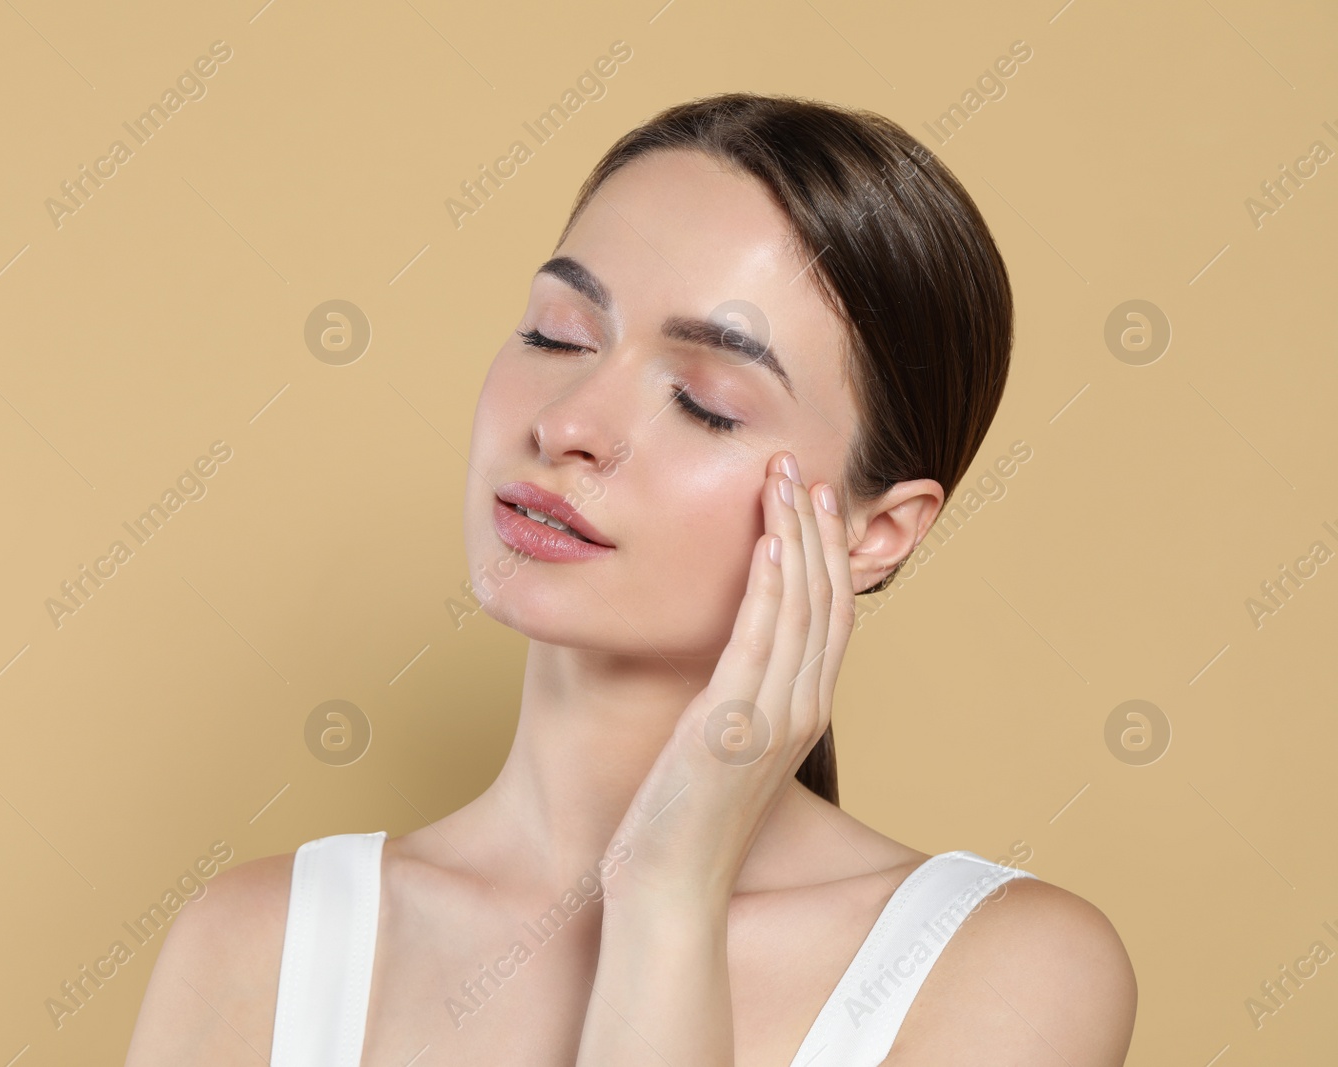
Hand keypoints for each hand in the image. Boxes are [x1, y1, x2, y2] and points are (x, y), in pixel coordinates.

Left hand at [607, 450, 855, 908]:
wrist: (668, 884)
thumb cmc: (685, 816)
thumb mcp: (723, 745)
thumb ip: (739, 699)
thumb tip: (729, 658)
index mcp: (802, 712)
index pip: (831, 615)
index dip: (828, 552)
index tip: (815, 499)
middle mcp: (801, 710)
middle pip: (826, 599)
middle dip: (816, 528)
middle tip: (802, 467)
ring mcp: (773, 718)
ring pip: (801, 608)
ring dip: (794, 536)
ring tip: (784, 479)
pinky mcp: (733, 724)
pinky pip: (760, 640)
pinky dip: (769, 585)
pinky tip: (766, 540)